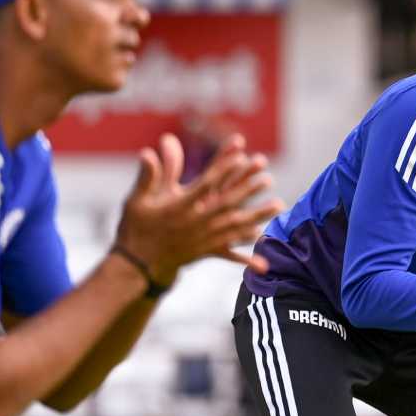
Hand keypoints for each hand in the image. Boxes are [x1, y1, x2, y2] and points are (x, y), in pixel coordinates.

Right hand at [114, 133, 284, 285]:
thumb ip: (149, 175)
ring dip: (258, 215)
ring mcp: (202, 239)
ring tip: (279, 205)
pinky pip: (230, 253)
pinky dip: (248, 254)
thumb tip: (148, 151)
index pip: (205, 184)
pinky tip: (266, 256)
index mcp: (179, 207)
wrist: (136, 264)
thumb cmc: (137, 226)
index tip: (240, 156)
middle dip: (248, 190)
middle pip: (226, 203)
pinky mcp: (206, 252)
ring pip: (235, 226)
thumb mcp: (138, 200)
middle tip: (268, 177)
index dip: (223, 170)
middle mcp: (194, 223)